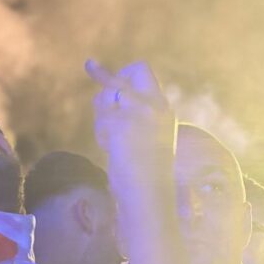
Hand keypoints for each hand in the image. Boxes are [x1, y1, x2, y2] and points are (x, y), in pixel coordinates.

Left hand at [85, 60, 176, 194]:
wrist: (149, 191)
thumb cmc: (146, 171)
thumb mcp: (149, 136)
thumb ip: (135, 113)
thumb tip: (102, 95)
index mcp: (163, 108)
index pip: (141, 71)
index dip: (122, 74)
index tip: (106, 80)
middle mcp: (153, 105)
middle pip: (122, 75)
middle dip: (106, 82)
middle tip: (101, 94)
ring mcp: (138, 113)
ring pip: (105, 97)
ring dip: (101, 116)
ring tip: (112, 138)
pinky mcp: (122, 124)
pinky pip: (101, 118)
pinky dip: (101, 132)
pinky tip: (110, 147)